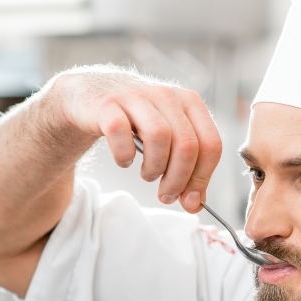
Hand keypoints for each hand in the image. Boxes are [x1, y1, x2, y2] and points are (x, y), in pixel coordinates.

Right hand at [48, 66, 222, 213]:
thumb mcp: (168, 140)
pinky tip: (124, 160)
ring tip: (147, 175)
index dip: (202, 177)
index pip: (211, 144)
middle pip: (187, 145)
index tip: (189, 199)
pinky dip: (124, 155)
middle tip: (166, 195)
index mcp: (190, 102)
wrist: (90, 96)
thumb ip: (186, 171)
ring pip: (160, 137)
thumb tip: (195, 204)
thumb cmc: (135, 122)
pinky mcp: (107, 104)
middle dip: (178, 180)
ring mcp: (136, 97)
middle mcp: (166, 95)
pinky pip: (121, 133)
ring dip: (154, 168)